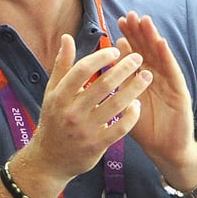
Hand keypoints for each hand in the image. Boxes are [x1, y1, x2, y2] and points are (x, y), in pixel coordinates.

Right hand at [26, 34, 152, 193]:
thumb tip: (67, 38)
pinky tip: (137, 103)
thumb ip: (62, 66)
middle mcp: (71, 113)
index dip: (101, 58)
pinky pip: (121, 127)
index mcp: (59, 97)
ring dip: (134, 88)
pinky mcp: (97, 145)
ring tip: (147, 76)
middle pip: (102, 85)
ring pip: (116, 105)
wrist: (49, 160)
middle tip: (139, 57)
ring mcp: (85, 130)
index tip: (115, 50)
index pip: (81, 70)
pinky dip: (132, 114)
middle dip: (124, 69)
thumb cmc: (53, 120)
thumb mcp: (52, 93)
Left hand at [115, 11, 196, 172]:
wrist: (165, 150)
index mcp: (142, 79)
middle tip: (129, 15)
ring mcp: (169, 83)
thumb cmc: (144, 129)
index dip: (128, 38)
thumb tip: (97, 72)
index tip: (118, 22)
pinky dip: (167, 57)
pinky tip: (160, 44)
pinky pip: (172, 72)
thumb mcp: (125, 105)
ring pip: (160, 56)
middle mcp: (157, 77)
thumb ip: (114, 88)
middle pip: (147, 50)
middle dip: (138, 32)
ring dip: (152, 38)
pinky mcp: (180, 92)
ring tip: (144, 21)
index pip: (135, 54)